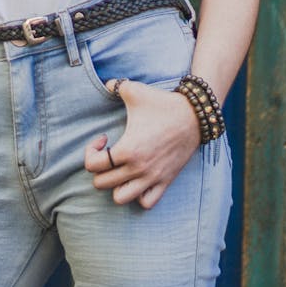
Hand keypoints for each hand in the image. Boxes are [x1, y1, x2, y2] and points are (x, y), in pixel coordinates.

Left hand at [84, 78, 200, 209]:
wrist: (194, 115)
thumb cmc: (162, 103)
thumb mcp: (135, 90)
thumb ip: (115, 85)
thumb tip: (106, 83)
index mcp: (127, 149)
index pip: (92, 165)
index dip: (90, 151)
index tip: (102, 138)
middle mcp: (138, 168)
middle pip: (101, 184)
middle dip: (99, 169)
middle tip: (108, 153)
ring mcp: (152, 178)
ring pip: (121, 198)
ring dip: (115, 186)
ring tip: (120, 169)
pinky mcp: (165, 182)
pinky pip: (146, 203)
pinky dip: (138, 195)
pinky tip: (138, 177)